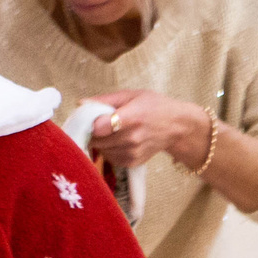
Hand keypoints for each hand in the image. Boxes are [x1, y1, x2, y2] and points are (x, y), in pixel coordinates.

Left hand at [80, 90, 209, 172]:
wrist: (177, 126)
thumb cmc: (154, 106)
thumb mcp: (132, 95)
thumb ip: (105, 100)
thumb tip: (80, 104)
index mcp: (132, 117)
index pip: (99, 127)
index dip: (91, 124)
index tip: (93, 119)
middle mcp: (132, 137)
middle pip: (96, 140)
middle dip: (94, 133)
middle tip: (103, 125)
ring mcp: (132, 152)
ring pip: (101, 151)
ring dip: (102, 143)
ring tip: (114, 133)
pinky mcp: (132, 162)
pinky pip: (109, 158)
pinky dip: (110, 151)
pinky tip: (120, 142)